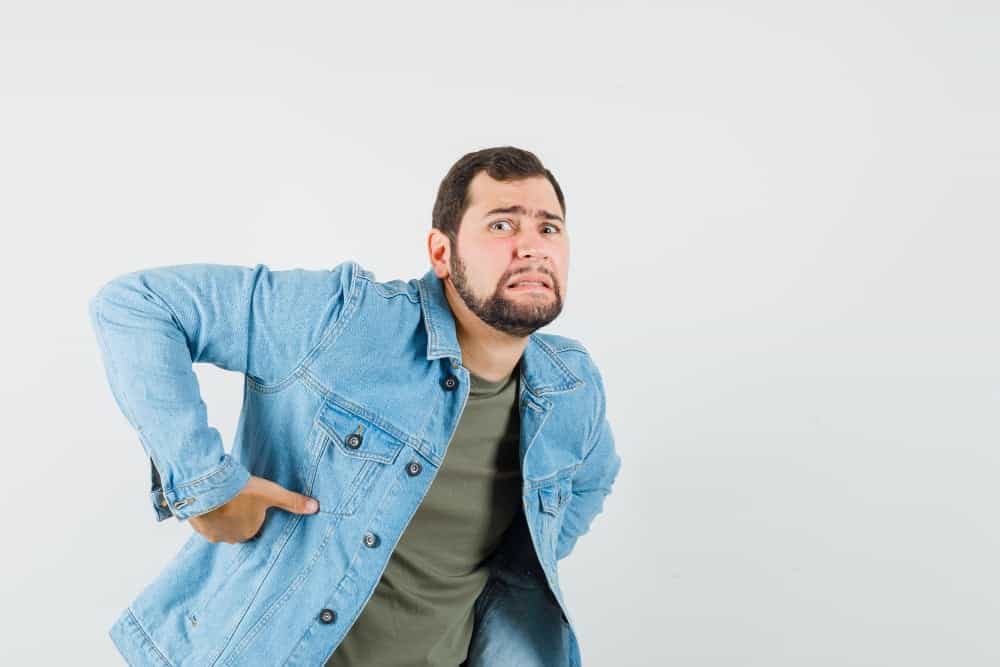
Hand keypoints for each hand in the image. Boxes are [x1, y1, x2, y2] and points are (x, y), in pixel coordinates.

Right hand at [188, 474, 319, 543]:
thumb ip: (293, 501)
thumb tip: (316, 507)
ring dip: (223, 515)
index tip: (253, 503)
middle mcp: (231, 538)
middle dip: (239, 515)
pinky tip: (211, 503)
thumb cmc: (241, 492)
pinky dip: (208, 514)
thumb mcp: (272, 494)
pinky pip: (205, 522)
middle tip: (239, 499)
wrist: (206, 489)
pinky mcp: (197, 526)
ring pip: (221, 525)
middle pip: (238, 527)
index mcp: (249, 532)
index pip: (255, 526)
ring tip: (225, 500)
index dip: (255, 514)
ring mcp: (213, 534)